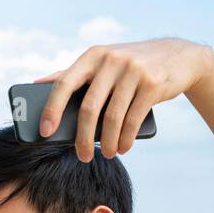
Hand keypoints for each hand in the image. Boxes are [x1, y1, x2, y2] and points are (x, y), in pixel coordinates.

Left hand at [33, 37, 213, 161]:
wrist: (177, 57)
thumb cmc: (130, 65)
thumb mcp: (102, 62)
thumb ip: (73, 73)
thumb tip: (36, 84)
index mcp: (92, 56)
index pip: (64, 83)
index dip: (52, 109)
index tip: (44, 132)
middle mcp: (110, 61)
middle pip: (89, 107)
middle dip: (82, 138)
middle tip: (82, 156)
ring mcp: (133, 71)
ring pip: (112, 117)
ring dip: (108, 142)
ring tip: (108, 154)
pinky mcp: (152, 84)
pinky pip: (133, 119)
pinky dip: (126, 139)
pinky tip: (123, 148)